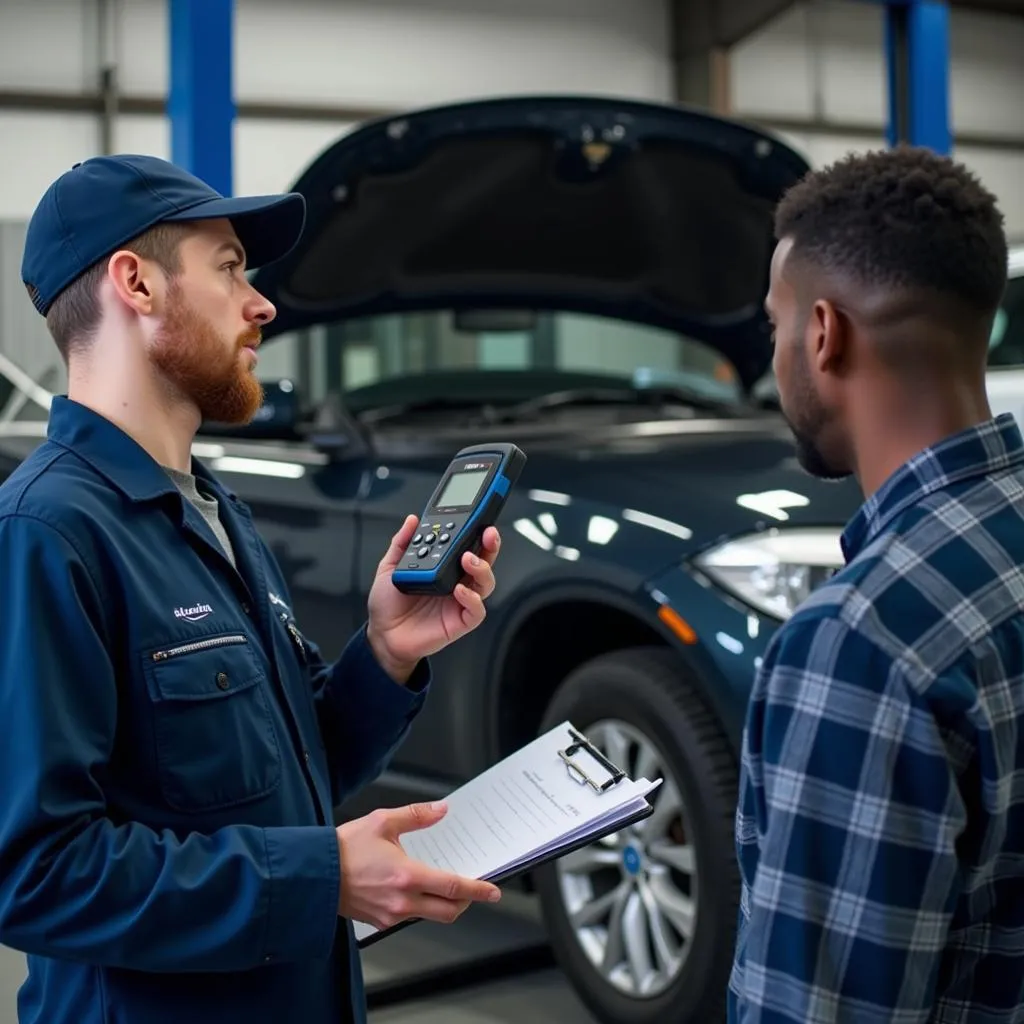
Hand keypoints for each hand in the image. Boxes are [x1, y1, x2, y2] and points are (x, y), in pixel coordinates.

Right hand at [336, 801, 500, 930]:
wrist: (313, 874)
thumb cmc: (344, 849)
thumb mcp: (382, 821)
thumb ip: (416, 815)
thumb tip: (442, 810)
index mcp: (407, 876)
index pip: (453, 888)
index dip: (478, 890)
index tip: (493, 891)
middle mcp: (402, 901)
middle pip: (448, 911)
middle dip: (466, 902)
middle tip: (474, 890)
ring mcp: (391, 915)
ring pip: (430, 916)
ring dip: (444, 904)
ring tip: (446, 886)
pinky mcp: (379, 922)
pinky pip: (410, 917)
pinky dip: (421, 906)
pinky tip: (417, 890)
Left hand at [366, 516, 500, 681]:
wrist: (382, 634)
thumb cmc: (388, 604)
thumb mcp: (389, 567)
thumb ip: (402, 542)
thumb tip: (412, 520)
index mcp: (444, 567)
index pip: (468, 545)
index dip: (477, 532)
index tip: (479, 517)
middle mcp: (456, 582)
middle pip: (484, 561)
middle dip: (490, 545)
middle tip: (486, 532)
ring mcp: (460, 602)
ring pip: (485, 583)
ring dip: (482, 568)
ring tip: (468, 559)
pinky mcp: (459, 622)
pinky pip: (477, 611)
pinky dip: (473, 599)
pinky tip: (460, 591)